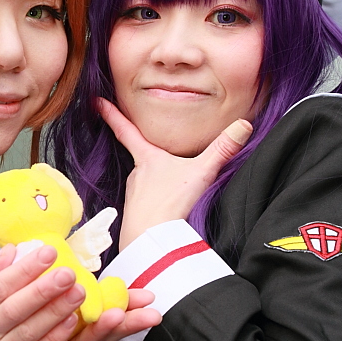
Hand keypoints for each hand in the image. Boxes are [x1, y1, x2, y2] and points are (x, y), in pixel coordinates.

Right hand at [0, 243, 85, 340]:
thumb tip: (12, 250)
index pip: (0, 286)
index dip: (25, 269)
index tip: (48, 253)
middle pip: (16, 308)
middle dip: (44, 290)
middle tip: (68, 274)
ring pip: (30, 333)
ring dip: (55, 313)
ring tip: (76, 295)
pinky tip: (71, 326)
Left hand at [97, 98, 251, 248]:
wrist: (149, 238)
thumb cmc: (170, 202)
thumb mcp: (201, 172)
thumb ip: (222, 150)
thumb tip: (245, 125)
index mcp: (147, 158)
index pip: (126, 130)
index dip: (112, 114)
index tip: (96, 102)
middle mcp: (136, 174)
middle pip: (141, 158)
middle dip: (147, 154)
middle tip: (153, 149)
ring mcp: (134, 195)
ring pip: (146, 181)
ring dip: (156, 181)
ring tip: (170, 186)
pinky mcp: (136, 213)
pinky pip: (147, 201)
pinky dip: (157, 199)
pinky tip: (167, 207)